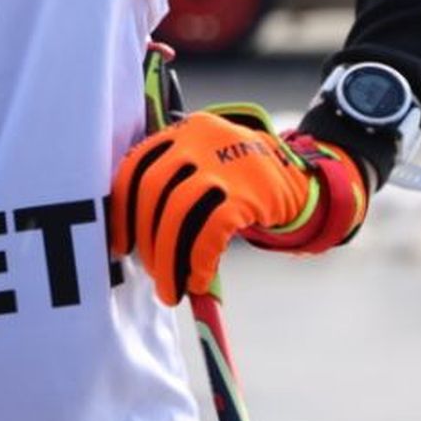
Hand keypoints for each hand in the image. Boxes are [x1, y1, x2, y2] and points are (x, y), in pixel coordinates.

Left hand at [108, 103, 367, 306]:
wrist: (301, 177)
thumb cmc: (240, 180)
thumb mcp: (205, 164)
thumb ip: (172, 185)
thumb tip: (137, 241)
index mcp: (182, 131)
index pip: (136, 167)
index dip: (122, 209)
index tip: (119, 244)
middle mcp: (198, 140)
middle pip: (153, 191)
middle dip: (145, 239)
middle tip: (149, 273)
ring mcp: (223, 163)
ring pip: (177, 213)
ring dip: (167, 259)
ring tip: (169, 289)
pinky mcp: (247, 192)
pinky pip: (209, 231)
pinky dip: (198, 261)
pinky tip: (198, 280)